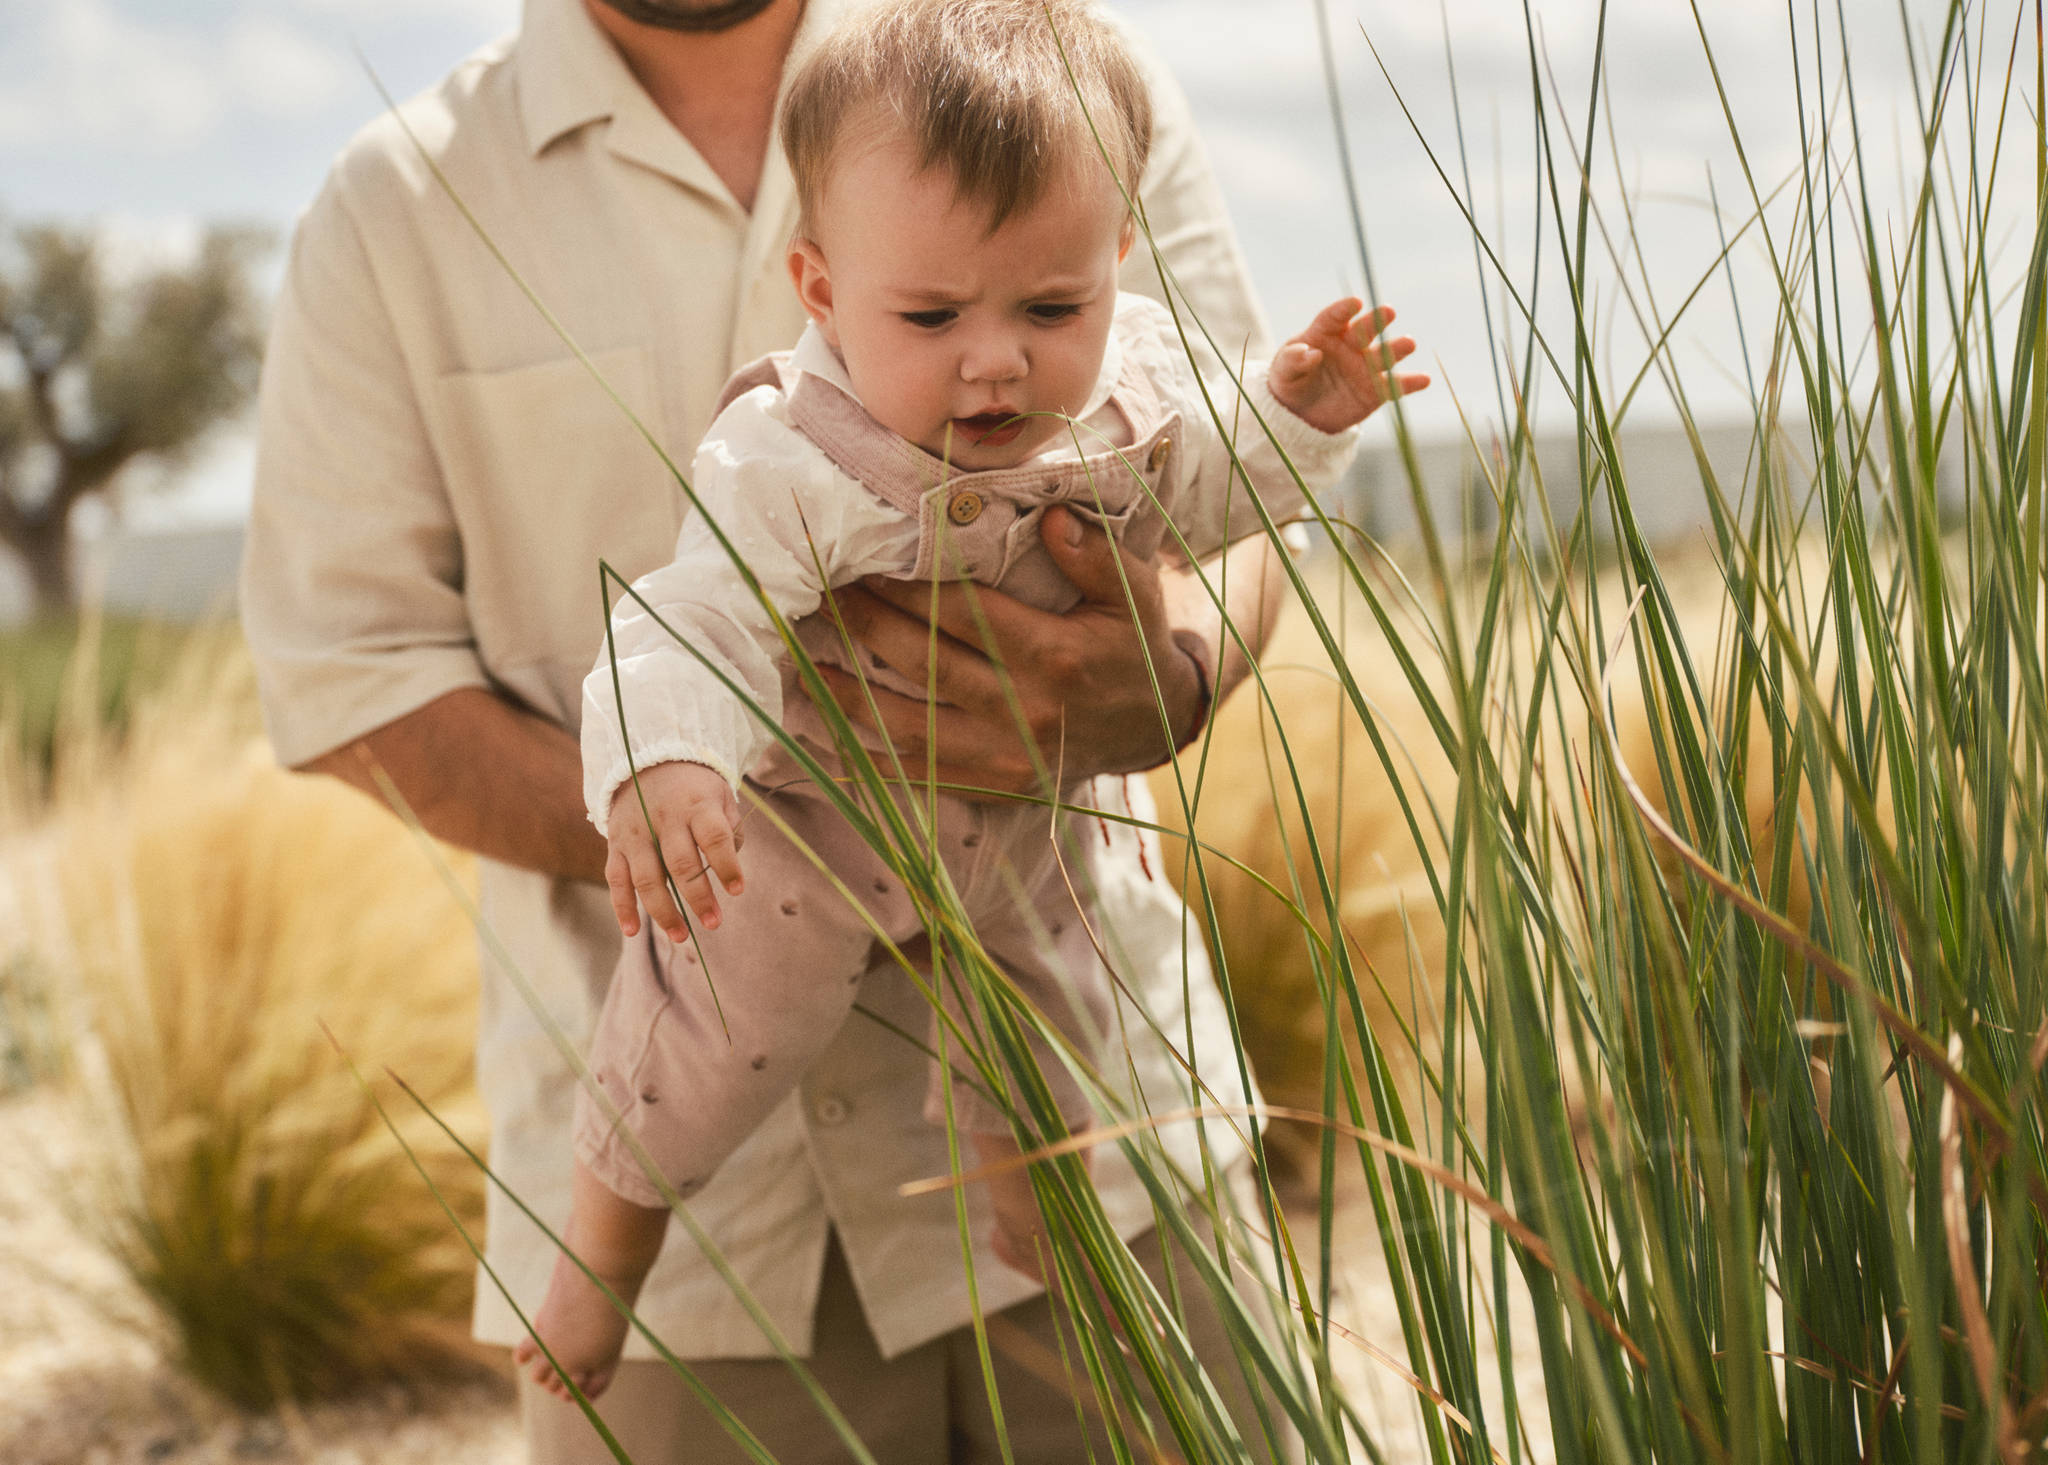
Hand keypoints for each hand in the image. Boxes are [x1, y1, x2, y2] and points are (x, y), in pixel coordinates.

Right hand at [604, 760, 743, 940]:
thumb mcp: (720, 798)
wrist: (650, 763)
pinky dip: (622, 907)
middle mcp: (663, 819)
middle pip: (680, 863)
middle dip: (698, 897)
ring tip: (681, 936)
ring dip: (663, 911)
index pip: (714, 837)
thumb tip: (728, 871)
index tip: (738, 890)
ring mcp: (636, 833)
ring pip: (646, 877)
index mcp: (696, 805)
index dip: (727, 865)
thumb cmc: (695, 791)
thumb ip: (729, 832)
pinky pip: (616, 880)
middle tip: (713, 923)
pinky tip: (632, 930)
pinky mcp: (616, 845)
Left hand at [812, 505, 1203, 794]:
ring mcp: (1005, 759)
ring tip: (801, 658)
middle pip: (925, 664)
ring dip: (848, 694)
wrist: (1154, 729)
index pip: (964, 615)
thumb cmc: (1134, 646)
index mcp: (1057, 657)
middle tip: (816, 590)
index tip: (860, 558)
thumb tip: (1049, 517)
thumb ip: (1094, 555)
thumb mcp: (1135, 593)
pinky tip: (826, 729)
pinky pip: (918, 776)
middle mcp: (1026, 713)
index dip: (906, 587)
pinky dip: (867, 756)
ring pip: (908, 727)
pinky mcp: (992, 788)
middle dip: (864, 624)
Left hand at [1268, 299, 1429, 434]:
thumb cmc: (1290, 382)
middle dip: (1376, 320)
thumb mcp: (1283, 372)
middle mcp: (1350, 345)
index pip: (1334, 317)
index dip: (1343, 309)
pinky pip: (1395, 386)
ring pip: (1384, 354)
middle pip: (1365, 329)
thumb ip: (1292, 360)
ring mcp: (1366, 366)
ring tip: (1409, 343)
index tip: (1354, 303)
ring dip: (1397, 348)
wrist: (1300, 415)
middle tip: (1388, 311)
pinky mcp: (1376, 390)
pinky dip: (1410, 383)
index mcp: (1325, 333)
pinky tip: (1424, 379)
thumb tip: (1310, 353)